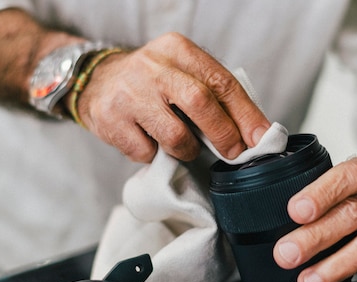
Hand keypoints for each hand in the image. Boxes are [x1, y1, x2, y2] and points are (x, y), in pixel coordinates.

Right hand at [73, 32, 269, 161]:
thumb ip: (215, 94)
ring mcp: (129, 94)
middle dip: (225, 134)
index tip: (260, 138)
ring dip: (188, 151)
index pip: (221, 82)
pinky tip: (151, 143)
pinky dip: (156, 156)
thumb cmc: (153, 83)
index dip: (246, 114)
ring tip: (184, 146)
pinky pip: (148, 153)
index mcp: (178, 50)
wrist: (96, 81)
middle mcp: (153, 67)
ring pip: (176, 136)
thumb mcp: (183, 73)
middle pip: (201, 103)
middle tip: (233, 153)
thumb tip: (256, 133)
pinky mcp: (110, 120)